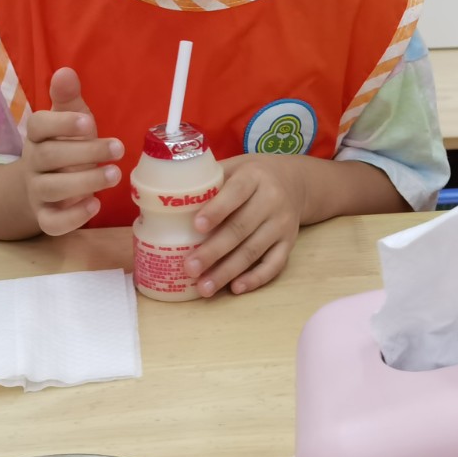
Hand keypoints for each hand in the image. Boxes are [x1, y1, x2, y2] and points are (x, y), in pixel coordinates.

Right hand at [17, 67, 123, 235]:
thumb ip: (67, 98)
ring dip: (84, 183)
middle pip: (48, 157)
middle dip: (85, 153)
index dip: (62, 124)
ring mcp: (37, 191)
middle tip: (118, 149)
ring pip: (52, 189)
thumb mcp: (67, 121)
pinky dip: (72, 217)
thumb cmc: (62, 146)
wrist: (38, 186)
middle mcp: (33, 163)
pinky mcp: (45, 216)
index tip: (90, 123)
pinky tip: (95, 205)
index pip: (38, 125)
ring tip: (114, 175)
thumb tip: (66, 71)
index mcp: (38, 135)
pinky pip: (51, 223)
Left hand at [184, 154, 303, 296]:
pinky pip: (274, 264)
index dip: (216, 210)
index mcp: (254, 177)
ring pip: (254, 250)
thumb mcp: (233, 167)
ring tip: (203, 287)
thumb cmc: (250, 176)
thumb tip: (163, 200)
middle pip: (241, 228)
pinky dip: (255, 278)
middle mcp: (272, 199)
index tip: (196, 227)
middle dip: (214, 251)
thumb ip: (208, 182)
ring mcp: (283, 223)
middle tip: (189, 268)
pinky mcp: (289, 242)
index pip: (235, 193)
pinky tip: (235, 289)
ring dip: (227, 271)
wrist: (294, 182)